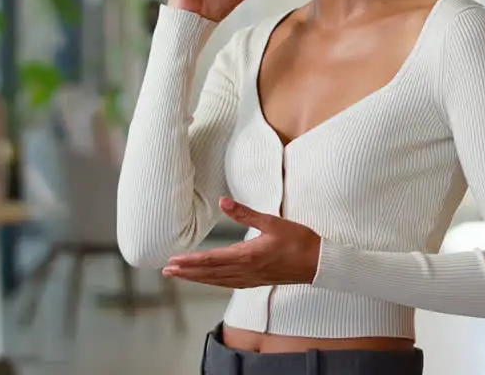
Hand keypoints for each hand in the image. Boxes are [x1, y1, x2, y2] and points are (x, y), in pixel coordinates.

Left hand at [162, 198, 320, 288]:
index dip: (189, 261)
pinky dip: (213, 282)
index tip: (172, 261)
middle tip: (166, 271)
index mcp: (247, 255)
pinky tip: (208, 280)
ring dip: (196, 278)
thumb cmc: (299, 241)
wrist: (318, 263)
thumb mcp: (272, 221)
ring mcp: (250, 278)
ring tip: (180, 275)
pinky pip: (228, 283)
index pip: (211, 260)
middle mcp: (245, 271)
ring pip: (216, 281)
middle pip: (209, 273)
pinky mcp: (256, 281)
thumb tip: (223, 202)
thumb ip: (244, 213)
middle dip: (186, 272)